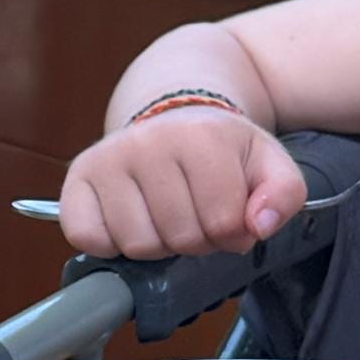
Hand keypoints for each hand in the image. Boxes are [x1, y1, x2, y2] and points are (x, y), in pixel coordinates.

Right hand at [55, 95, 307, 263]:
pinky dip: (109, 244)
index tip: (228, 215)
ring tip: (164, 218)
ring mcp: (107, 158)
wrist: (174, 114)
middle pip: (179, 238)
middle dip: (195, 241)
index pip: (224, 224)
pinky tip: (129, 221)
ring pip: (136, 244)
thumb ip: (283, 195)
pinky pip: (88, 238)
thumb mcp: (268, 164)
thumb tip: (256, 226)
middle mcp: (148, 142)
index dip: (232, 234)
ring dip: (156, 245)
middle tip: (195, 216)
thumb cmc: (221, 150)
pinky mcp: (76, 177)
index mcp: (202, 136)